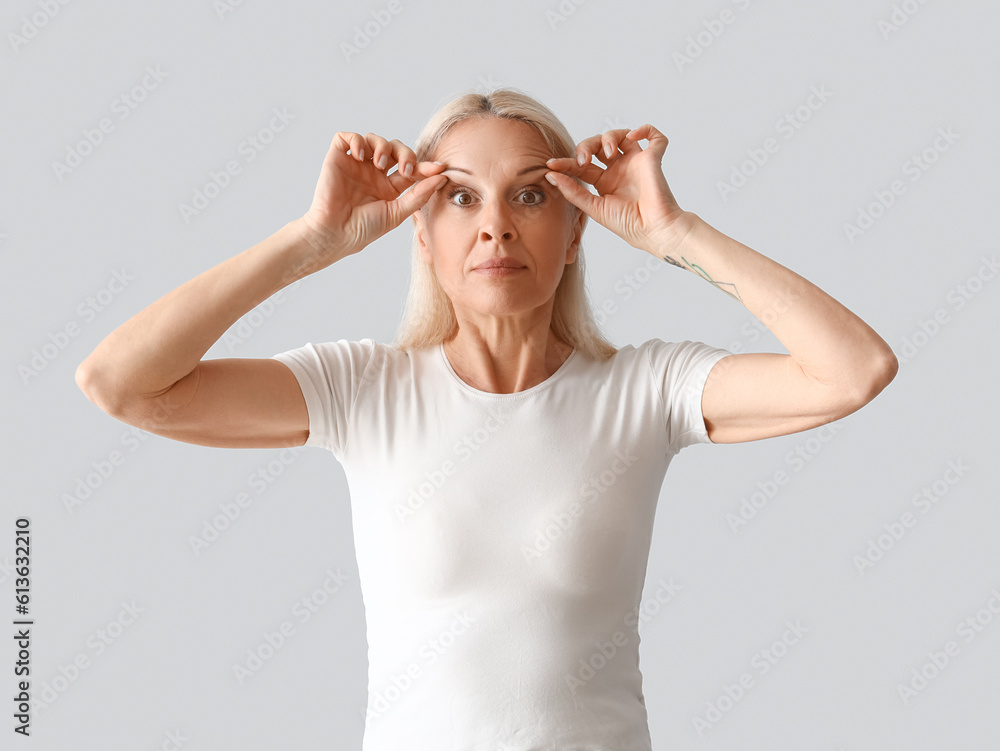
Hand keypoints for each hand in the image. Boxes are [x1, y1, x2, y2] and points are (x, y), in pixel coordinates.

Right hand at [299, 131, 447, 259]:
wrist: (336, 233)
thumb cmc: (364, 229)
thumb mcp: (397, 213)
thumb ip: (419, 195)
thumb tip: (442, 177)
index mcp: (388, 187)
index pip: (411, 169)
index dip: (426, 166)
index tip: (440, 168)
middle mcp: (373, 173)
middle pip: (395, 148)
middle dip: (405, 153)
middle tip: (404, 170)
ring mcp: (356, 165)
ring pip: (374, 138)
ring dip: (382, 146)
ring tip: (379, 164)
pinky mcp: (337, 158)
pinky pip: (346, 137)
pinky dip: (356, 140)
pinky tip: (360, 156)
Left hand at [544, 124, 694, 257]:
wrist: (652, 230)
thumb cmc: (626, 224)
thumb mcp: (594, 208)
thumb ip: (572, 191)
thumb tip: (550, 176)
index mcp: (604, 182)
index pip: (581, 165)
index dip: (565, 162)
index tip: (551, 164)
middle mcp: (619, 170)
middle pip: (598, 145)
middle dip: (587, 146)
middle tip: (584, 159)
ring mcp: (636, 163)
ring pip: (620, 136)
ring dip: (609, 137)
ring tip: (609, 152)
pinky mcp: (653, 159)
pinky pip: (655, 137)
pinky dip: (645, 129)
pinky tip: (632, 136)